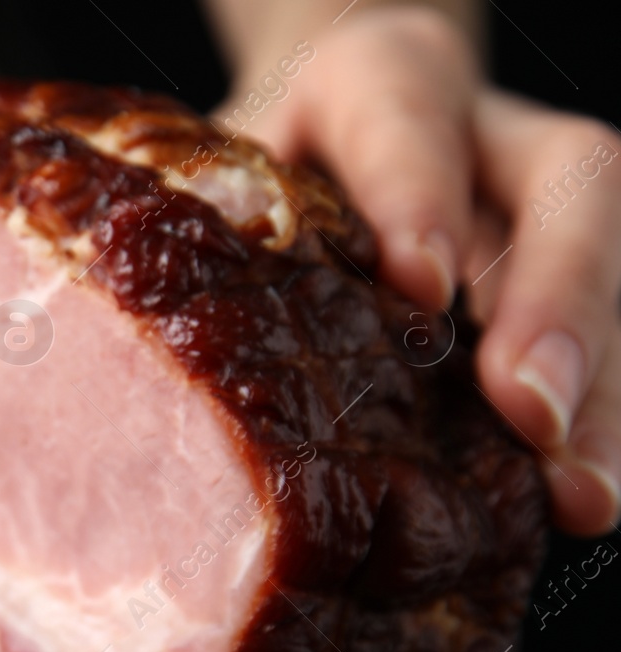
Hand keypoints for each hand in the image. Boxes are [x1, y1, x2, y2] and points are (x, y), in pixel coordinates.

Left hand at [216, 7, 620, 535]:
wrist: (315, 150)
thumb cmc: (250, 178)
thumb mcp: (210, 179)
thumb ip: (203, 225)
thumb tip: (150, 326)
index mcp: (377, 83)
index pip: (404, 119)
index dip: (419, 195)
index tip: (419, 283)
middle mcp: (486, 133)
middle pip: (563, 190)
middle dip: (556, 304)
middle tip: (532, 411)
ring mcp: (540, 205)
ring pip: (605, 268)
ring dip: (598, 390)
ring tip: (581, 490)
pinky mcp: (558, 278)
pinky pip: (599, 343)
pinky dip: (592, 422)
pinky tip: (579, 494)